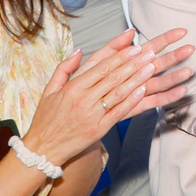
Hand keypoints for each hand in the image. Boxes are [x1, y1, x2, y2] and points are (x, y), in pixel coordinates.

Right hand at [22, 28, 194, 167]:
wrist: (43, 149)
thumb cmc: (46, 118)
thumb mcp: (49, 90)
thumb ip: (64, 68)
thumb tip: (79, 50)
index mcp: (72, 87)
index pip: (101, 67)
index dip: (120, 55)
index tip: (134, 46)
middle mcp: (83, 99)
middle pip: (113, 77)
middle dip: (133, 63)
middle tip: (149, 52)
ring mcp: (92, 115)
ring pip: (118, 92)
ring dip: (137, 78)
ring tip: (152, 66)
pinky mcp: (99, 129)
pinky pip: (118, 112)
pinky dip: (131, 100)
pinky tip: (143, 90)